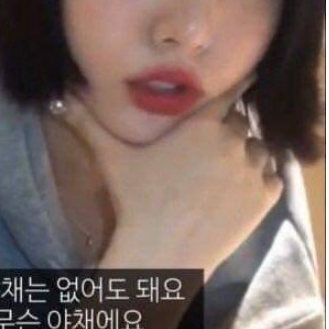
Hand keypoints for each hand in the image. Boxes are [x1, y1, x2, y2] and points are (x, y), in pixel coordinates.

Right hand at [55, 77, 282, 276]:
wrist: (164, 251)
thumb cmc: (137, 200)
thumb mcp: (111, 157)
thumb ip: (86, 123)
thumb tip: (58, 98)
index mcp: (202, 125)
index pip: (230, 93)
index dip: (236, 85)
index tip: (245, 78)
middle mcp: (233, 141)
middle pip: (238, 123)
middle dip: (226, 129)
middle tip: (206, 147)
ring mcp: (253, 170)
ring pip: (256, 149)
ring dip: (244, 154)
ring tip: (220, 169)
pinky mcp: (265, 198)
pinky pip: (271, 175)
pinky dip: (259, 178)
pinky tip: (236, 187)